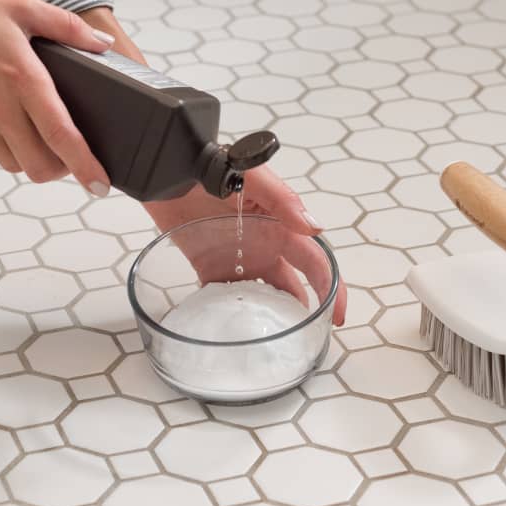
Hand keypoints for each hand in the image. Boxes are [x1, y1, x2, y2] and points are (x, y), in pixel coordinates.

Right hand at [0, 0, 113, 193]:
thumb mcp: (21, 8)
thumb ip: (67, 27)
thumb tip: (103, 44)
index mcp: (22, 80)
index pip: (61, 136)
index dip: (85, 166)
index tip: (101, 185)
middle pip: (38, 167)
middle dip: (59, 168)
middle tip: (66, 154)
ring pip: (12, 162)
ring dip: (28, 154)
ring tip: (29, 127)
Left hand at [145, 165, 347, 325]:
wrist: (170, 170)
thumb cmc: (214, 165)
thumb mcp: (253, 178)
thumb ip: (283, 200)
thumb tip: (315, 228)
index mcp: (281, 225)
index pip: (315, 261)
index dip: (331, 287)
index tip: (336, 316)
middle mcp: (265, 245)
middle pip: (296, 283)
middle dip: (307, 310)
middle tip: (310, 339)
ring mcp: (238, 258)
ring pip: (264, 294)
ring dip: (272, 315)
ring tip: (274, 341)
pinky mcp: (209, 266)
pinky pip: (226, 295)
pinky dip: (234, 311)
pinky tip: (236, 329)